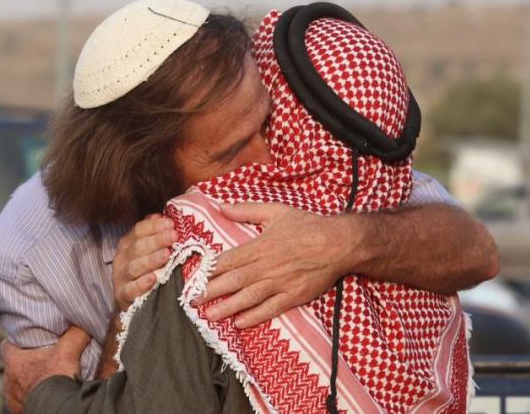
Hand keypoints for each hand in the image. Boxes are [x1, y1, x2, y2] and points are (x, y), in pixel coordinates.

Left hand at [0, 326, 90, 413]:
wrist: (58, 409)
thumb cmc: (58, 380)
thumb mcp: (69, 351)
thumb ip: (74, 334)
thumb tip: (81, 324)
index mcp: (15, 362)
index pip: (6, 346)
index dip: (17, 341)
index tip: (28, 340)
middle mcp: (9, 381)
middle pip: (13, 366)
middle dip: (26, 362)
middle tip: (43, 358)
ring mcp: (13, 398)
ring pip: (17, 384)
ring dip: (28, 381)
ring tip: (45, 378)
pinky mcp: (19, 411)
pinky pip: (22, 400)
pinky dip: (32, 396)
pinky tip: (45, 394)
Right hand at [113, 214, 177, 309]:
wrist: (132, 303)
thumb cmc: (145, 272)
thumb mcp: (148, 251)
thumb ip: (155, 234)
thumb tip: (166, 217)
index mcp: (128, 244)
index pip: (139, 230)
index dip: (154, 226)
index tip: (171, 223)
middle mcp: (122, 258)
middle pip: (138, 246)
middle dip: (157, 240)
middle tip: (174, 236)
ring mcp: (121, 277)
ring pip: (134, 267)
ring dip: (151, 260)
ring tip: (167, 255)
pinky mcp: (122, 296)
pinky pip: (131, 289)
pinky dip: (141, 284)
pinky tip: (153, 279)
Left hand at [195, 203, 363, 327]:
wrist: (338, 243)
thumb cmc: (307, 225)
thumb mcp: (276, 211)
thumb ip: (247, 210)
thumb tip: (221, 206)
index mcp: (260, 246)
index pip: (228, 260)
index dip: (210, 270)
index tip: (193, 277)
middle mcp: (267, 266)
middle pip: (233, 280)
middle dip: (210, 291)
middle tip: (191, 300)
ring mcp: (280, 283)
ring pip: (248, 298)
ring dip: (227, 307)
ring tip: (209, 316)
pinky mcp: (293, 296)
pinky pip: (270, 309)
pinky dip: (254, 317)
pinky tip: (239, 323)